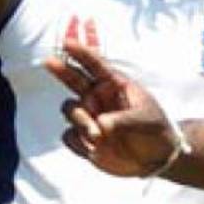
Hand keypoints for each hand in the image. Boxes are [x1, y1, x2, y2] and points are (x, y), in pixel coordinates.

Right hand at [43, 40, 183, 176]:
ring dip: (80, 120)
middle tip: (48, 61)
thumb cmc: (154, 130)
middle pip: (74, 78)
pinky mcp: (83, 139)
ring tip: (97, 136)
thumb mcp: (144, 120)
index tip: (67, 43)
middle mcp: (98, 98)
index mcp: (115, 85)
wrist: (155, 161)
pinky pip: (69, 136)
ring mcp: (90, 117)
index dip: (81, 52)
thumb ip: (123, 120)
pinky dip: (78, 142)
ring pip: (70, 109)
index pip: (96, 65)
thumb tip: (100, 124)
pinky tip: (93, 149)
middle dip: (62, 69)